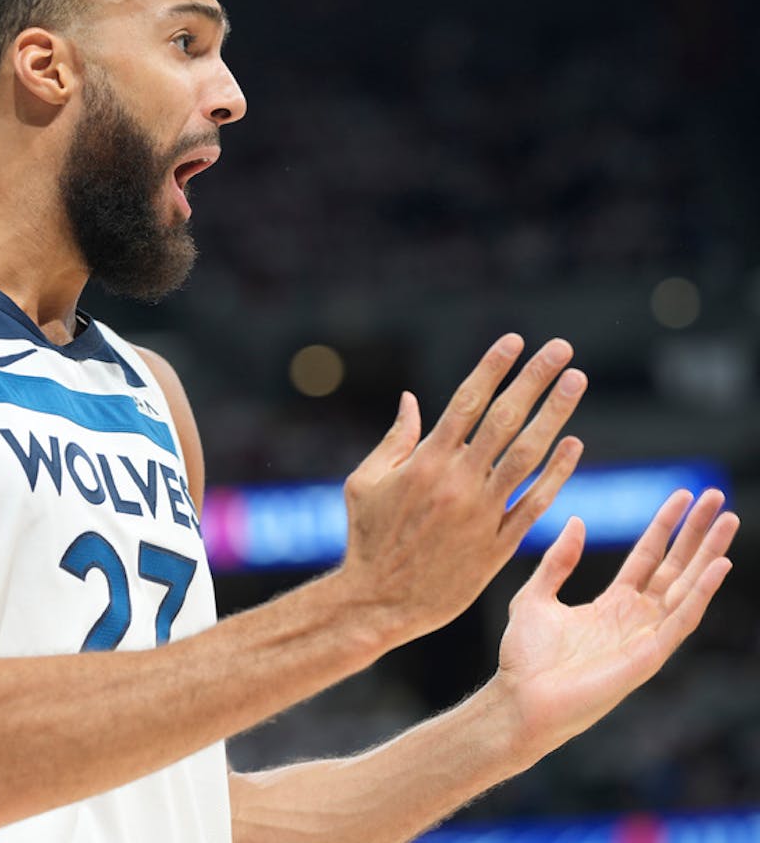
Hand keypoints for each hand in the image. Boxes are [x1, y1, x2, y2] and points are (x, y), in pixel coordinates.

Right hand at [340, 334, 586, 641]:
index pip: (466, 403)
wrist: (380, 602)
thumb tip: (411, 400)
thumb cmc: (366, 539)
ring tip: (576, 381)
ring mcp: (482, 513)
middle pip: (505, 420)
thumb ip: (394, 440)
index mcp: (425, 462)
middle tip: (561, 349)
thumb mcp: (364, 482)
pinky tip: (574, 444)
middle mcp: (459, 482)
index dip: (492, 368)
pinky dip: (556, 473)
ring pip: (528, 455)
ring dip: (556, 415)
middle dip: (535, 379)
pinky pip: (535, 503)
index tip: (515, 340)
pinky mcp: (498, 544)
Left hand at [493, 489, 737, 760]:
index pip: (648, 557)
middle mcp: (635, 618)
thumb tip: (576, 520)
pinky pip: (683, 620)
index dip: (666, 527)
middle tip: (716, 496)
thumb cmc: (524, 658)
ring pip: (687, 587)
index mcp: (612, 604)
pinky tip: (718, 564)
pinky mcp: (650, 656)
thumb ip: (558, 561)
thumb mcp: (536, 596)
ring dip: (709, 554)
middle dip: (697, 533)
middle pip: (675, 567)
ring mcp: (646, 637)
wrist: (519, 699)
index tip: (683, 495)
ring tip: (727, 519)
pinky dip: (702, 592)